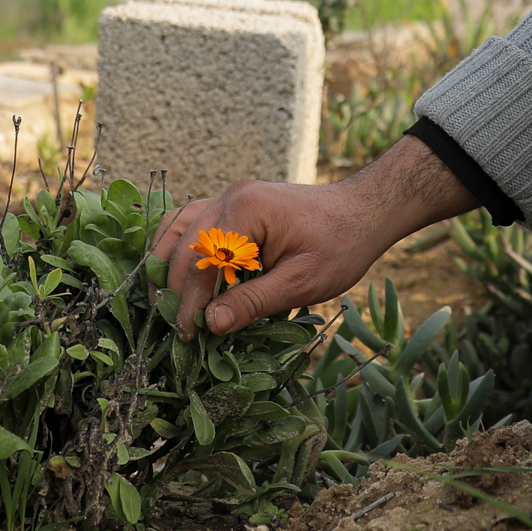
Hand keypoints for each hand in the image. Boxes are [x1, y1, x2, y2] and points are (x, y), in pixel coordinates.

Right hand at [155, 134, 476, 335]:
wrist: (363, 212)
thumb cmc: (340, 246)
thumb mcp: (301, 282)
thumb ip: (253, 302)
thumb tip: (210, 324)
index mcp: (246, 211)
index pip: (202, 264)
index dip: (191, 303)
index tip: (188, 336)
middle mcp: (230, 196)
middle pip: (182, 245)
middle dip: (176, 288)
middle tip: (178, 328)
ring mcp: (230, 195)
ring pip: (177, 227)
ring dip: (169, 265)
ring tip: (168, 303)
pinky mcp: (235, 202)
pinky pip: (193, 221)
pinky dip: (181, 248)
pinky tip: (181, 275)